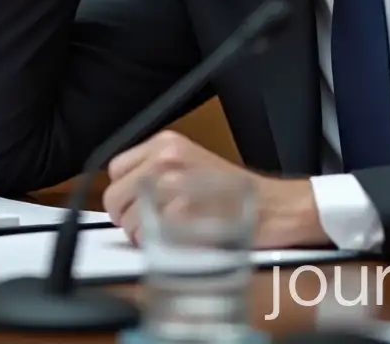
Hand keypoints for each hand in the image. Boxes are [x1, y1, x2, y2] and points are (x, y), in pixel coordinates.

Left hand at [102, 130, 329, 248]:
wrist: (273, 206)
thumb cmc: (236, 193)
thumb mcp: (193, 163)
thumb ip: (158, 171)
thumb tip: (127, 194)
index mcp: (167, 143)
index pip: (116, 169)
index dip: (124, 192)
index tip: (135, 204)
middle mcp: (166, 159)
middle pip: (116, 196)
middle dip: (127, 217)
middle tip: (148, 226)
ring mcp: (172, 185)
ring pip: (129, 220)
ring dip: (142, 235)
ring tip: (171, 233)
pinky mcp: (180, 213)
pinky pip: (148, 237)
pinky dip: (160, 247)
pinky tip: (180, 241)